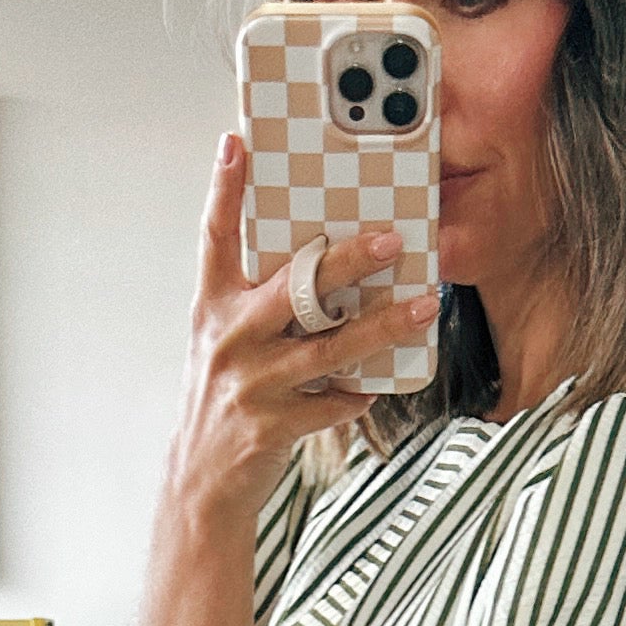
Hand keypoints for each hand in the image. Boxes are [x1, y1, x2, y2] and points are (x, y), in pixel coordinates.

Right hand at [166, 136, 440, 529]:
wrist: (202, 482)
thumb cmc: (225, 398)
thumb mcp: (225, 339)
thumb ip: (258, 299)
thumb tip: (318, 261)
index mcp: (213, 306)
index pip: (215, 236)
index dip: (224, 188)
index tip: (237, 142)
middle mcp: (228, 338)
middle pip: (295, 286)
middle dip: (348, 260)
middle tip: (393, 239)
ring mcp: (250, 384)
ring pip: (328, 348)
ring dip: (382, 327)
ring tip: (423, 307)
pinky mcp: (270, 426)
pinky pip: (331, 404)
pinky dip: (358, 395)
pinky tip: (378, 385)